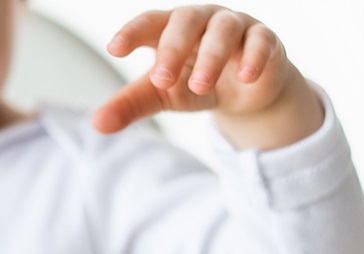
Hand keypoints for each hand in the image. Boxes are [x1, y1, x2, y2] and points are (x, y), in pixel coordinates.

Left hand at [93, 5, 321, 148]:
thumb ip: (130, 104)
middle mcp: (201, 20)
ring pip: (223, 30)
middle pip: (185, 21)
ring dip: (211, 57)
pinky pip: (261, 41)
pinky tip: (245, 77)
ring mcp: (235, 26)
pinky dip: (253, 57)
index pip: (149, 23)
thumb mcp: (161, 94)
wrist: (246, 92)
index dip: (132, 32)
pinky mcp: (266, 40)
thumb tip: (97, 124)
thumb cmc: (194, 83)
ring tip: (199, 87)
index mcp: (170, 28)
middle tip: (161, 79)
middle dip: (172, 49)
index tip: (115, 48)